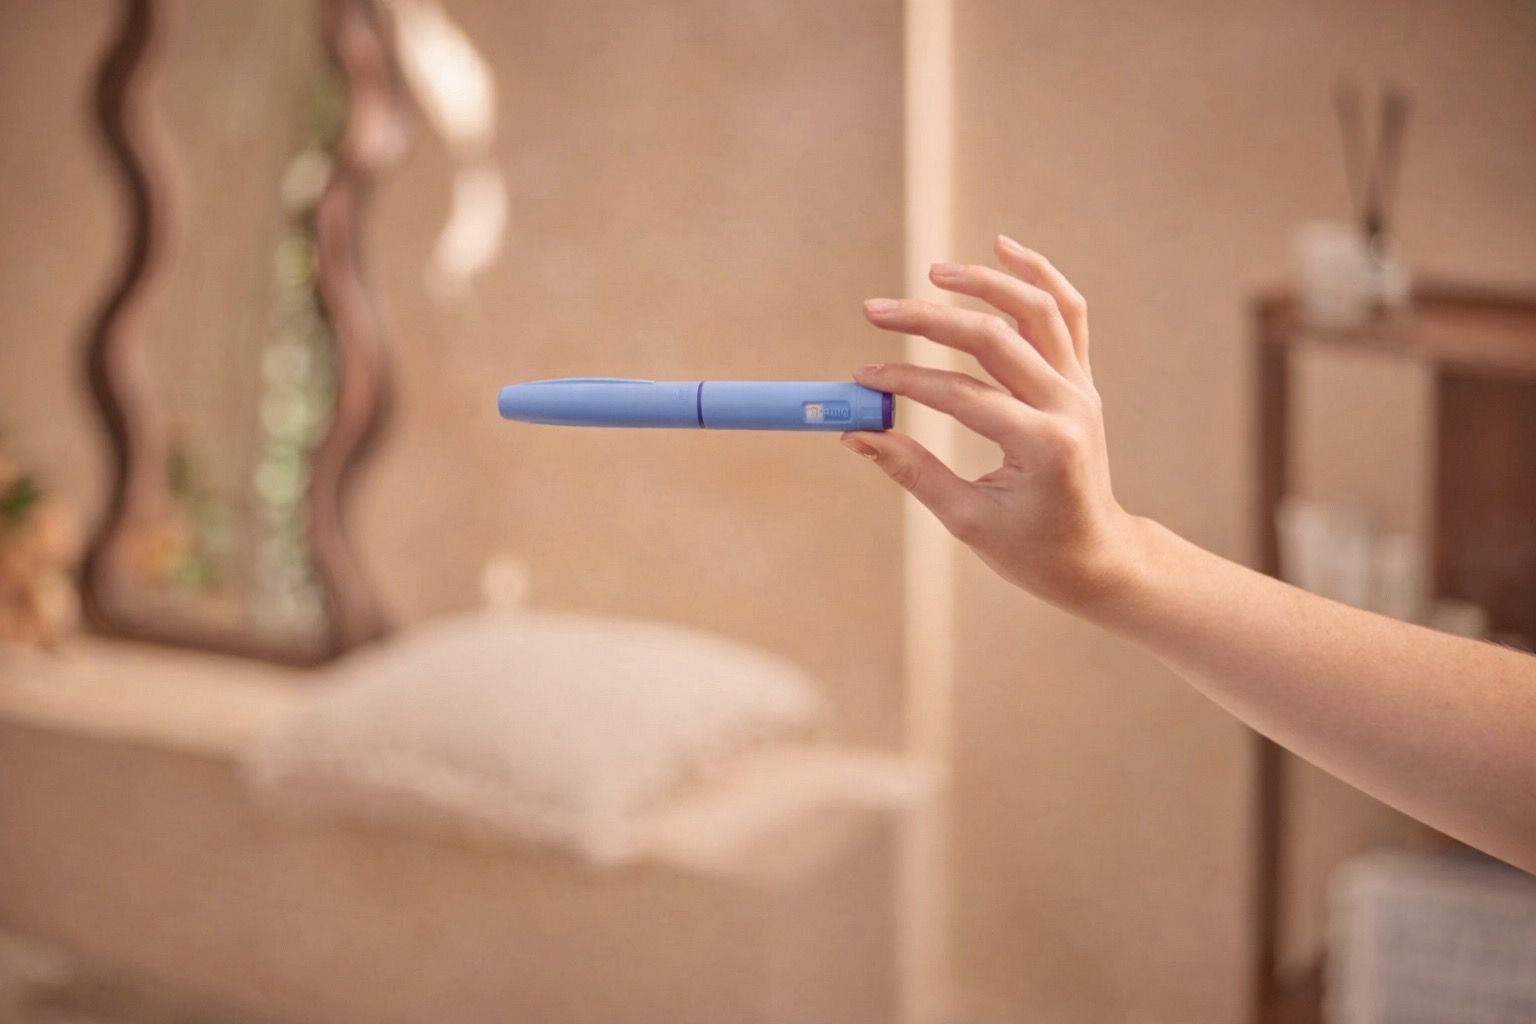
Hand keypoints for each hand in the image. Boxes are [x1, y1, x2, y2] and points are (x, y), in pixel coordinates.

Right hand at [842, 235, 1138, 611]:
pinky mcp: (1083, 380)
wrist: (1097, 557)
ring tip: (935, 272)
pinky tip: (1002, 248)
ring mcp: (1081, 388)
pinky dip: (1038, 276)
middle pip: (995, 340)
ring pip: (1037, 310)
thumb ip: (912, 470)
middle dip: (929, 321)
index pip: (962, 396)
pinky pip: (1067, 313)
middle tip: (876, 311)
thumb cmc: (1032, 551)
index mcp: (1044, 446)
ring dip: (985, 283)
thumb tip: (855, 434)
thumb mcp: (967, 520)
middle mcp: (1069, 406)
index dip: (905, 383)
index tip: (861, 380)